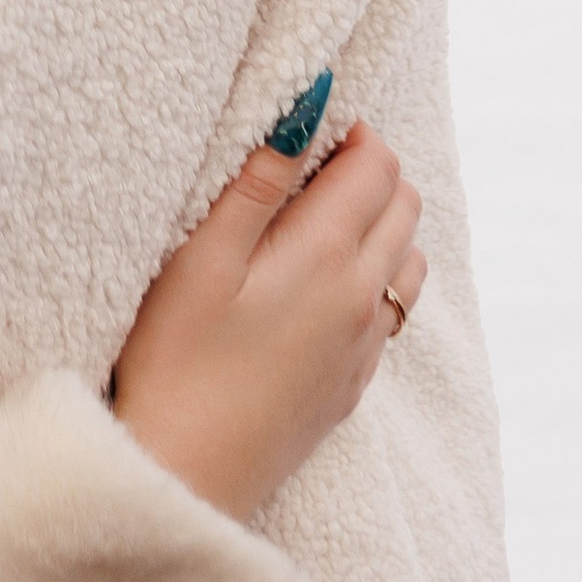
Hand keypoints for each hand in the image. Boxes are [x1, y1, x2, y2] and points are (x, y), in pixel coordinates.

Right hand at [111, 123, 424, 522]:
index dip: (349, 132)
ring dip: (379, 224)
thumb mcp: (200, 257)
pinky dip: (373, 277)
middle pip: (405, 205)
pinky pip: (389, 311)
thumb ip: (258, 182)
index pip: (378, 167)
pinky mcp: (352, 383)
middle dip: (368, 171)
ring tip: (313, 221)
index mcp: (327, 258)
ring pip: (408, 259)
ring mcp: (363, 346)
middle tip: (304, 167)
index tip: (304, 130)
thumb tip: (306, 108)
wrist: (184, 472)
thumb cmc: (174, 359)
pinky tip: (316, 286)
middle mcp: (362, 299)